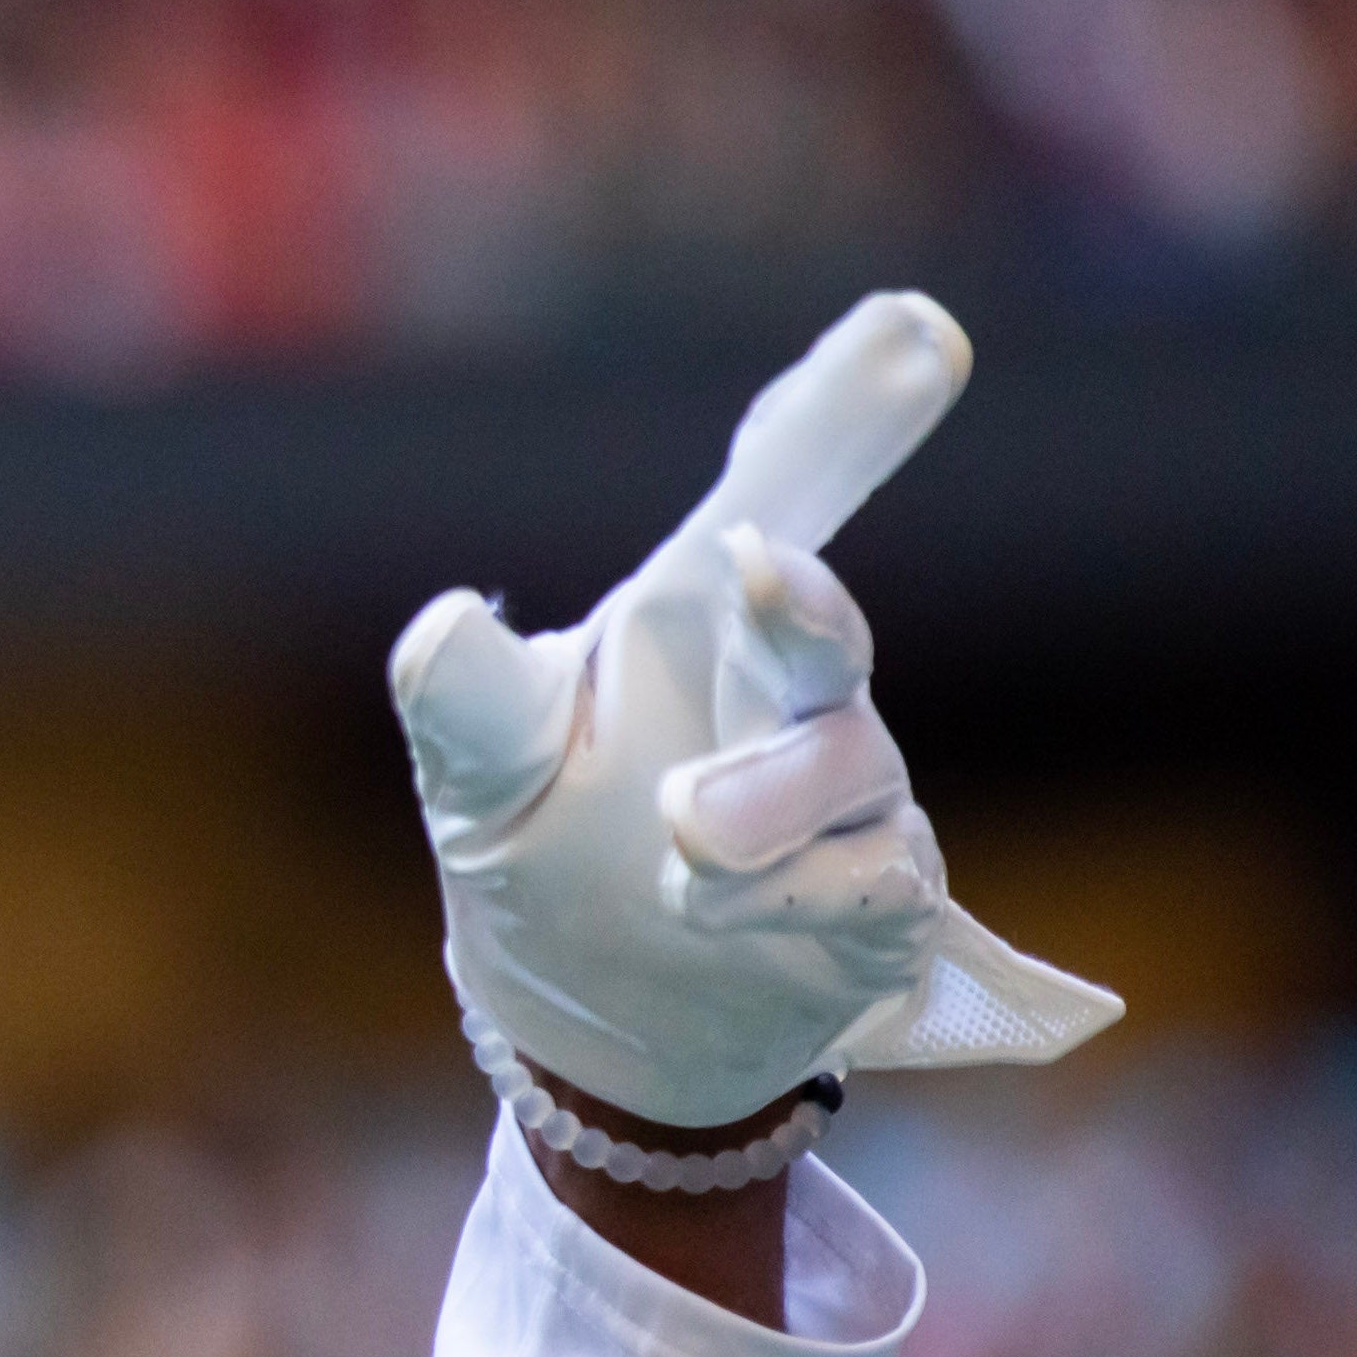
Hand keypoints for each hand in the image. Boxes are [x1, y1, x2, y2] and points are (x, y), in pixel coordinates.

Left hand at [389, 293, 1119, 1131]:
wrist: (602, 1031)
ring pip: (838, 770)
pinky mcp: (876, 908)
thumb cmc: (548, 854)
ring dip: (757, 797)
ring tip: (676, 833)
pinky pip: (864, 883)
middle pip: (821, 628)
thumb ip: (470, 698)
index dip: (835, 416)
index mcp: (696, 629)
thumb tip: (439, 624)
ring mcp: (846, 801)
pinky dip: (793, 890)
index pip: (773, 496)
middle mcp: (788, 696)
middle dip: (804, 599)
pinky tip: (713, 903)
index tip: (916, 324)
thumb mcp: (486, 778)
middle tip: (759, 565)